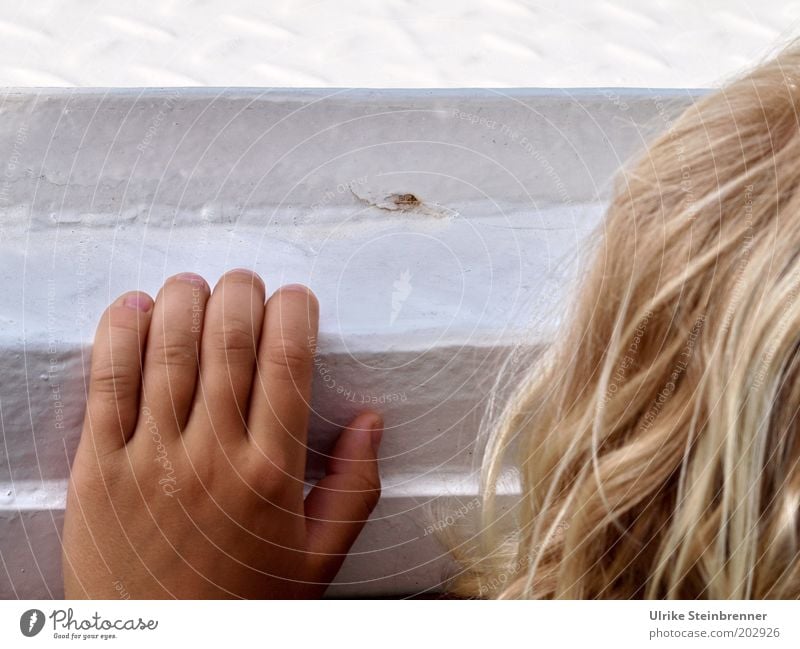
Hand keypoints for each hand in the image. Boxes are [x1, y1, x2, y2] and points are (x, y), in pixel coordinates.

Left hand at [62, 270, 381, 597]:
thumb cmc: (244, 604)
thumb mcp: (320, 557)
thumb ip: (355, 487)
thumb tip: (370, 421)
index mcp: (272, 472)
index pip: (287, 362)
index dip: (293, 312)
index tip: (295, 299)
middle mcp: (213, 456)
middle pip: (227, 340)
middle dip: (240, 292)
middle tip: (246, 283)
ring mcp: (150, 459)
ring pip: (168, 349)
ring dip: (184, 299)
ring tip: (195, 285)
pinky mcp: (98, 469)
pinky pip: (106, 384)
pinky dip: (118, 333)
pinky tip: (133, 307)